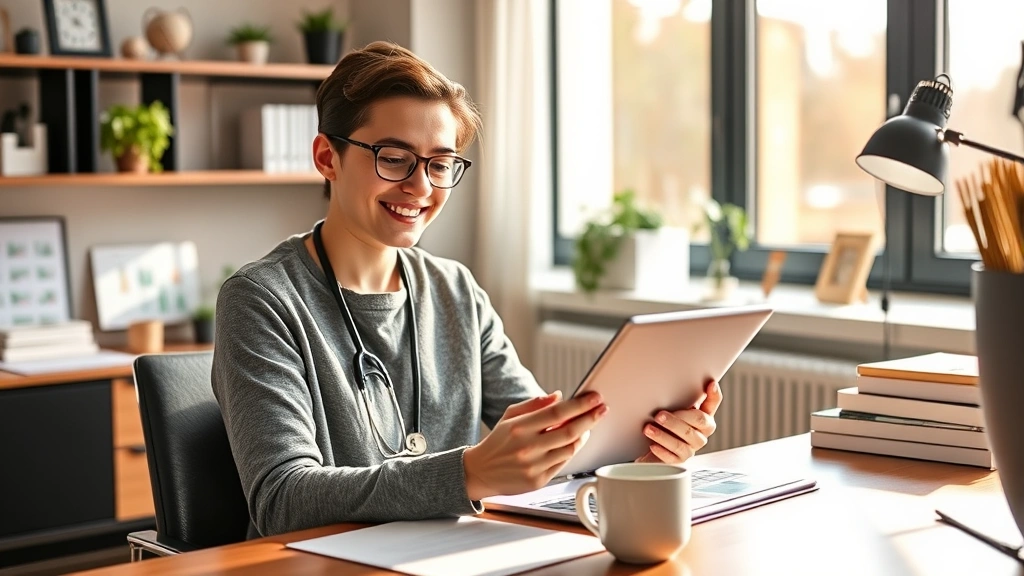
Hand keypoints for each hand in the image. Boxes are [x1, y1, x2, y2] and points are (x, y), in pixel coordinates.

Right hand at [464, 391, 607, 500]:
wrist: (480, 472)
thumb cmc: (498, 442)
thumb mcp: (510, 416)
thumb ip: (534, 404)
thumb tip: (559, 395)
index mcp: (520, 428)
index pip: (557, 413)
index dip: (580, 405)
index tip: (594, 398)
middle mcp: (527, 448)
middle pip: (569, 431)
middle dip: (590, 418)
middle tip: (602, 408)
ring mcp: (534, 466)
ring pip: (570, 449)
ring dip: (584, 435)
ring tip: (589, 424)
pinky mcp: (538, 481)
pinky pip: (563, 463)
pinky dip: (572, 450)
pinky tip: (576, 441)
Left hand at [635, 380, 722, 463]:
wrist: (649, 446)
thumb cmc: (662, 424)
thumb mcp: (671, 408)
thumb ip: (677, 399)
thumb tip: (673, 382)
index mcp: (702, 418)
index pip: (712, 404)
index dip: (713, 394)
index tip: (711, 384)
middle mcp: (700, 433)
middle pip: (697, 423)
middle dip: (678, 417)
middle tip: (659, 415)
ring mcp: (691, 448)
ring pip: (682, 442)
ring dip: (663, 435)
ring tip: (648, 429)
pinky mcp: (678, 461)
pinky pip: (672, 456)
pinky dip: (661, 450)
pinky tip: (652, 444)